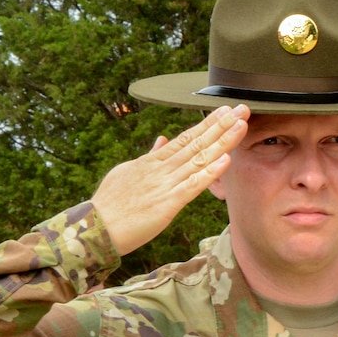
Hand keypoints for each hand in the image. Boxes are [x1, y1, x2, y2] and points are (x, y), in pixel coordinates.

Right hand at [91, 104, 249, 255]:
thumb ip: (149, 157)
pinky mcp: (167, 204)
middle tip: (242, 108)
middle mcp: (161, 169)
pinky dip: (210, 173)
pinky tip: (226, 160)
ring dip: (221, 142)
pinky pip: (192, 186)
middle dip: (221, 125)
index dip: (207, 124)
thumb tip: (161, 141)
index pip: (185, 138)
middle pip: (196, 143)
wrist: (94, 228)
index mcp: (153, 162)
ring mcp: (165, 185)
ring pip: (198, 159)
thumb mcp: (127, 172)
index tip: (225, 111)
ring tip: (240, 125)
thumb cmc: (110, 204)